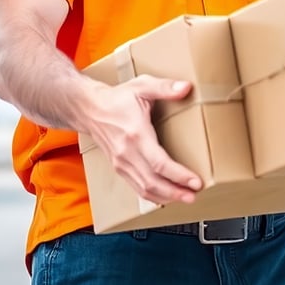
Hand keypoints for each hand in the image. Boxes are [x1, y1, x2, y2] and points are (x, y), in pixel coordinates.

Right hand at [85, 74, 202, 205]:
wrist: (89, 109)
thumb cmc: (117, 98)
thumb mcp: (142, 86)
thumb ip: (165, 87)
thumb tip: (186, 87)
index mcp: (136, 134)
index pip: (159, 163)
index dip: (179, 176)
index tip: (196, 182)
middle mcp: (127, 153)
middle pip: (153, 182)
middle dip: (176, 192)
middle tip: (194, 196)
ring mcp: (121, 163)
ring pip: (144, 189)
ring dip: (166, 197)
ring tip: (185, 197)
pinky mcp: (119, 167)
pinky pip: (136, 187)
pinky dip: (153, 195)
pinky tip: (166, 195)